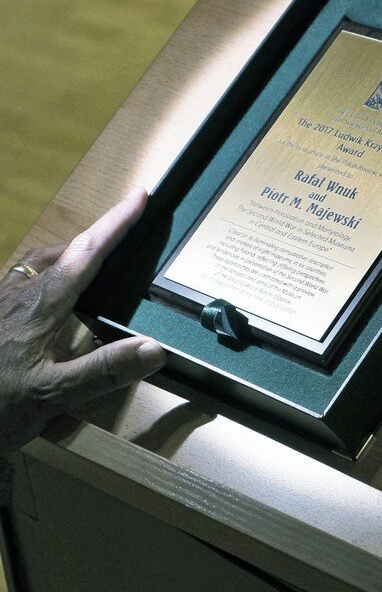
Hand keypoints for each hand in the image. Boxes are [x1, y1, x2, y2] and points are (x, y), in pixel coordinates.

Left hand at [0, 189, 165, 455]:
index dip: (117, 222)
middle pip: (62, 250)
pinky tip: (46, 304)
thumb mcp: (52, 395)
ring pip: (37, 264)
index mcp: (43, 303)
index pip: (88, 252)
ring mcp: (0, 301)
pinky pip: (20, 282)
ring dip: (67, 256)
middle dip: (96, 236)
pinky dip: (45, 278)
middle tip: (123, 234)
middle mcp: (19, 293)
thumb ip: (104, 371)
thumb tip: (155, 348)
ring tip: (89, 265)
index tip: (140, 196)